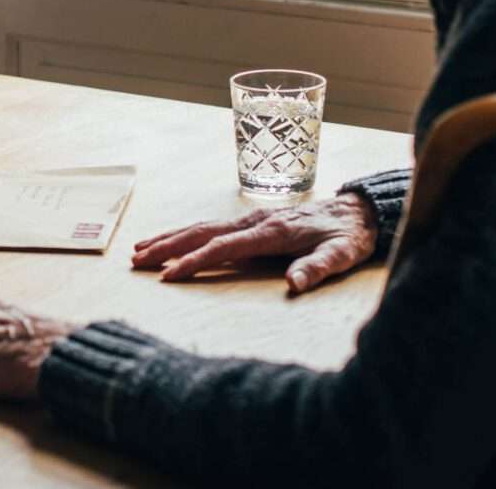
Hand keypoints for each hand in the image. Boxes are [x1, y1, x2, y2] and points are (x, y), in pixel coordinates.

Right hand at [132, 193, 378, 293]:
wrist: (359, 211)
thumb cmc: (350, 236)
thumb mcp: (342, 255)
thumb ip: (318, 268)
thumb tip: (294, 284)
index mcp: (271, 232)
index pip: (223, 248)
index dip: (194, 262)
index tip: (169, 276)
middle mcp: (254, 221)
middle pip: (202, 233)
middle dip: (167, 247)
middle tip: (137, 261)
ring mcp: (251, 219)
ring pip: (202, 227)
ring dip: (170, 237)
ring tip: (140, 250)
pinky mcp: (252, 222)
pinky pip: (212, 227)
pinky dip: (186, 233)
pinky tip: (172, 240)